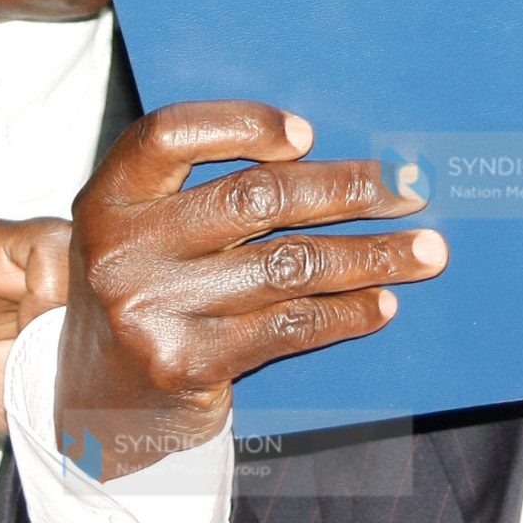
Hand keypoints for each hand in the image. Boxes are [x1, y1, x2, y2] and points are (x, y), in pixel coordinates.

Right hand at [54, 101, 444, 479]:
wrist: (99, 397)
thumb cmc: (147, 290)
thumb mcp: (145, 229)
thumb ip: (200, 188)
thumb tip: (325, 158)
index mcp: (109, 197)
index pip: (169, 134)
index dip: (241, 125)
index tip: (309, 135)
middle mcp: (123, 250)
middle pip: (254, 199)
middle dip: (345, 189)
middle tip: (407, 189)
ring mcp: (153, 311)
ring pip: (288, 265)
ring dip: (369, 255)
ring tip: (424, 250)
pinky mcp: (188, 364)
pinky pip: (289, 327)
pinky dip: (346, 313)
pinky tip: (381, 303)